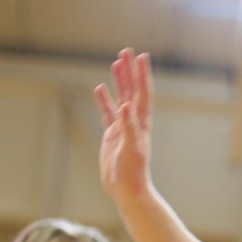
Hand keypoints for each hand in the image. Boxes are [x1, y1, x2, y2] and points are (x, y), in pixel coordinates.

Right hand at [95, 48, 153, 202]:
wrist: (127, 189)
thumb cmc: (133, 172)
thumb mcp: (132, 148)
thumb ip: (129, 127)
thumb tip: (127, 105)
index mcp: (141, 123)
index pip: (142, 93)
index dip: (141, 75)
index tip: (141, 56)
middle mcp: (134, 122)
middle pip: (132, 91)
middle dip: (130, 71)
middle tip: (126, 51)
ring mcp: (122, 128)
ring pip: (120, 98)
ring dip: (119, 81)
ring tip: (116, 62)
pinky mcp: (112, 136)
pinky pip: (107, 113)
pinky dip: (104, 101)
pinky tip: (100, 89)